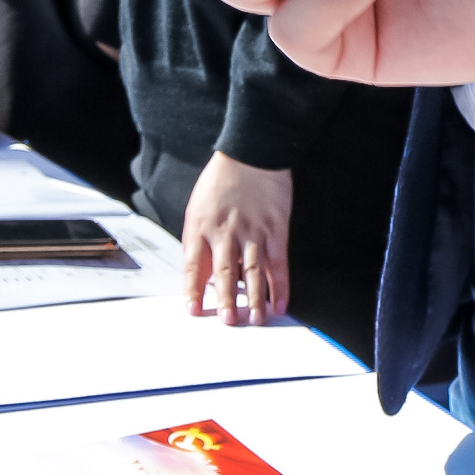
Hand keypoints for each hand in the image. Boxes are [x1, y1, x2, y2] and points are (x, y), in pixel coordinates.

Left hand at [180, 152, 292, 324]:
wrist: (252, 153)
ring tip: (256, 320)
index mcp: (201, 226)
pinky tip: (279, 303)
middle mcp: (225, 232)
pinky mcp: (276, 229)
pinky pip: (278, 263)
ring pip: (253, 272)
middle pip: (226, 272)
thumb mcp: (198, 207)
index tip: (193, 310)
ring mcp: (253, 231)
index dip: (193, 290)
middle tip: (229, 321)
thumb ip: (197, 240)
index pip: (194, 265)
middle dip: (227, 300)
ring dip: (255, 299)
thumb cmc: (221, 181)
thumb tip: (202, 276)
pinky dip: (280, 286)